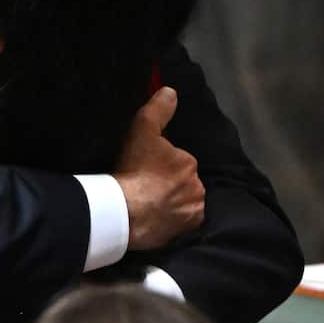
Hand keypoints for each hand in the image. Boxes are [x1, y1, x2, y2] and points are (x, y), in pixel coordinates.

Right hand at [115, 87, 204, 249]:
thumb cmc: (134, 169)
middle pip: (183, 182)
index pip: (178, 161)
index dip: (162, 163)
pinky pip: (182, 222)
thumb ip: (158, 109)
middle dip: (169, 183)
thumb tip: (171, 91)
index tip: (145, 168)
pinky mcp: (187, 230)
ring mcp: (193, 211)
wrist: (125, 212)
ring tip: (149, 204)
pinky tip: (157, 219)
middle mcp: (197, 187)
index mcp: (188, 162)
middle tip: (146, 186)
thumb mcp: (142, 130)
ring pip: (184, 202)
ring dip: (172, 202)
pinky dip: (173, 220)